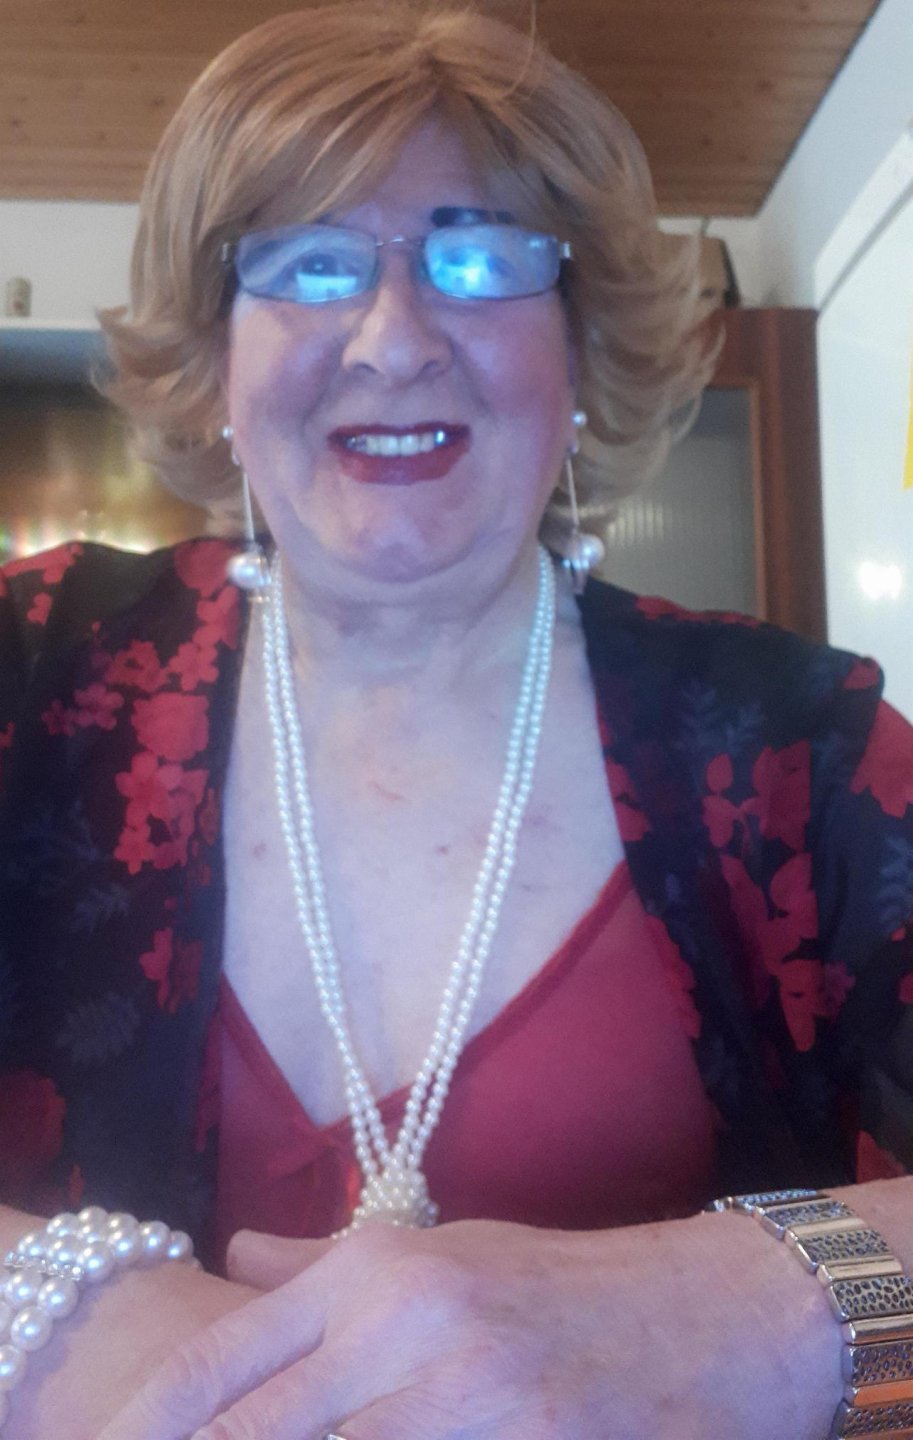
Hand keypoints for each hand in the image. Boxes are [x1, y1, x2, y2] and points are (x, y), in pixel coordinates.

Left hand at [97, 1212, 841, 1439]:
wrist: (706, 1314)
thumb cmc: (558, 1283)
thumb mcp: (439, 1251)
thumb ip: (323, 1266)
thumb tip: (230, 1261)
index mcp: (377, 1268)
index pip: (226, 1358)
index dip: (152, 1423)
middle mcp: (409, 1325)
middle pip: (255, 1434)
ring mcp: (469, 1398)